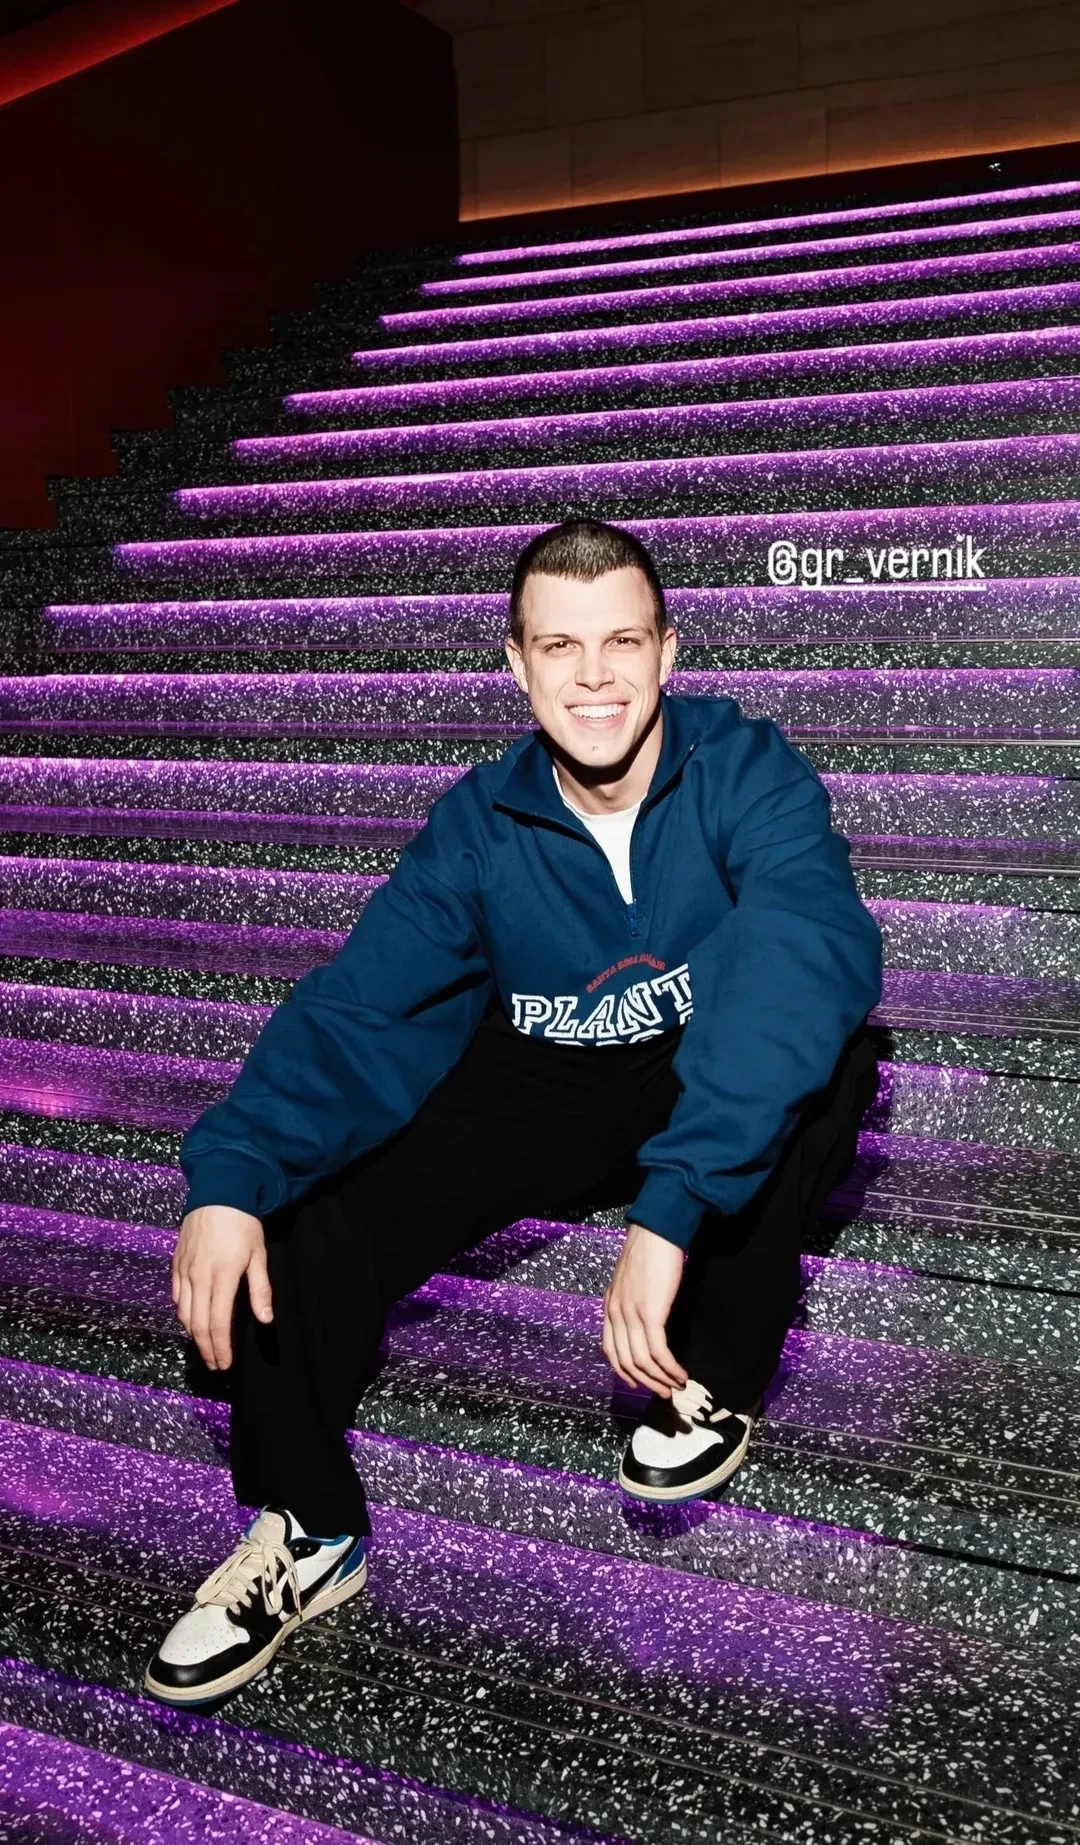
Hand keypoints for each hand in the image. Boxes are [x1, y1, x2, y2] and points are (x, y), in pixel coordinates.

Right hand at [171, 1204, 270, 1370]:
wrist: (218, 1190)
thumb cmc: (243, 1222)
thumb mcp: (258, 1254)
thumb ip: (260, 1289)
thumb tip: (265, 1320)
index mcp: (222, 1276)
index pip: (217, 1323)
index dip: (220, 1347)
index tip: (225, 1364)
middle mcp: (199, 1276)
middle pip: (196, 1324)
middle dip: (205, 1348)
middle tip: (214, 1364)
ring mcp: (184, 1270)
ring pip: (183, 1313)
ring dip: (192, 1335)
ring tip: (204, 1347)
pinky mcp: (176, 1262)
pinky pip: (176, 1295)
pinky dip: (182, 1313)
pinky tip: (191, 1320)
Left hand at [602, 1222, 687, 1396]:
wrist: (657, 1230)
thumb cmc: (649, 1250)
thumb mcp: (631, 1280)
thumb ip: (631, 1300)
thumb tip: (645, 1321)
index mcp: (609, 1305)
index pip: (610, 1349)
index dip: (624, 1371)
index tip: (640, 1382)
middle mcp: (615, 1313)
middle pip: (625, 1361)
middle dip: (646, 1381)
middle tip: (664, 1392)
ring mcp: (630, 1314)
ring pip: (642, 1361)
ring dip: (661, 1379)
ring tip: (677, 1386)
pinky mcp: (650, 1313)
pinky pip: (658, 1351)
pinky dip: (670, 1367)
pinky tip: (681, 1373)